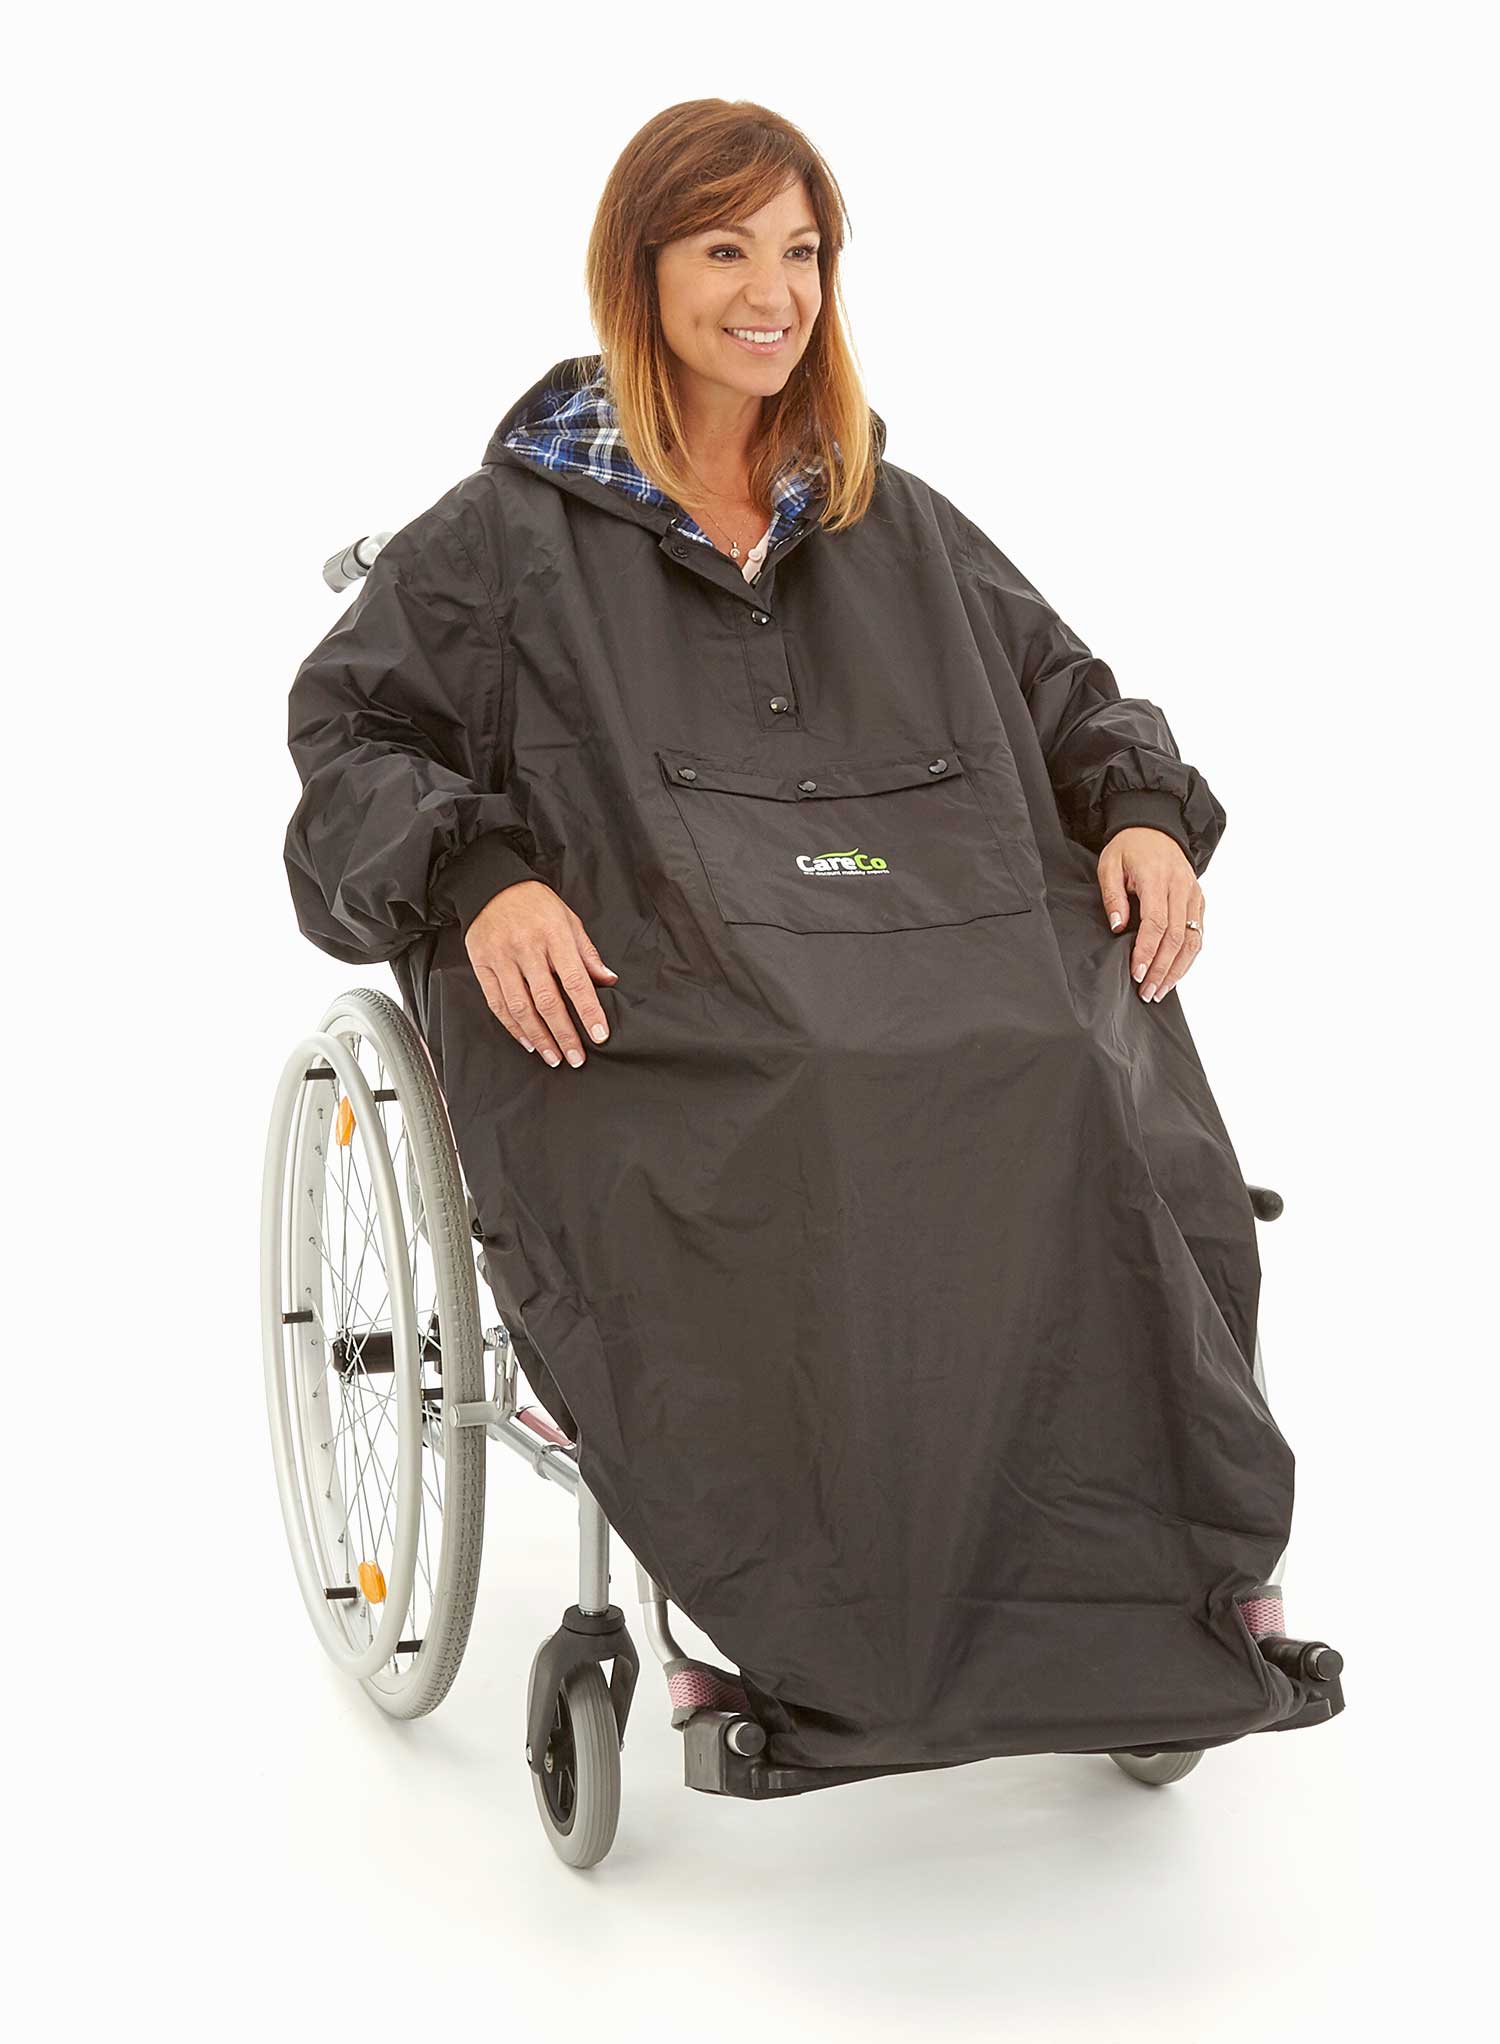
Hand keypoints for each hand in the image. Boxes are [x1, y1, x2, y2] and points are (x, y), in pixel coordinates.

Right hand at [463, 880, 617, 1068]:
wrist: (492, 886)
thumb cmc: (536, 904)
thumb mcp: (569, 920)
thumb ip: (587, 953)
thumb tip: (609, 980)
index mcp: (554, 935)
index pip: (575, 980)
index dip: (588, 1011)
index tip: (599, 1034)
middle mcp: (526, 948)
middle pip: (547, 1000)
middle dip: (564, 1034)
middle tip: (576, 1058)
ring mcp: (501, 958)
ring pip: (520, 1007)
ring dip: (539, 1037)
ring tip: (554, 1056)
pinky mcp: (482, 965)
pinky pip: (497, 1003)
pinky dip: (512, 1027)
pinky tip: (528, 1041)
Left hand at [1096, 827, 1204, 1003]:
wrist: (1156, 826)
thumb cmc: (1129, 847)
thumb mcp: (1109, 864)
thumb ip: (1113, 896)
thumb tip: (1118, 928)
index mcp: (1157, 878)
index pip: (1156, 923)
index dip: (1148, 951)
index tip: (1138, 973)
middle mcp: (1181, 888)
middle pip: (1176, 937)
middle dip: (1162, 969)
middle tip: (1148, 992)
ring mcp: (1194, 895)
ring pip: (1192, 939)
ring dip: (1178, 969)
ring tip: (1161, 990)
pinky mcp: (1199, 900)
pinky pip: (1198, 933)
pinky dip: (1188, 957)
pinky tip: (1175, 974)